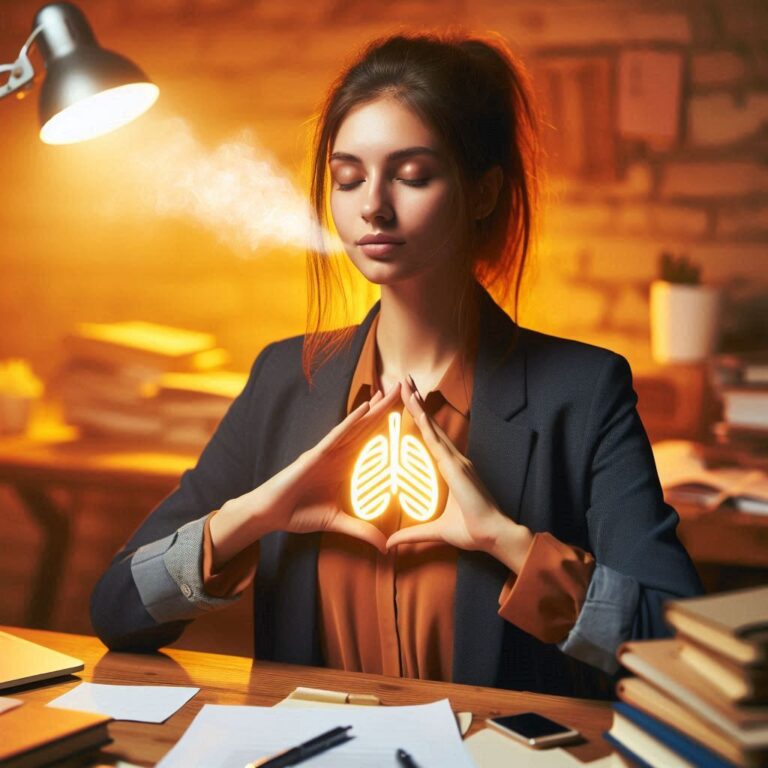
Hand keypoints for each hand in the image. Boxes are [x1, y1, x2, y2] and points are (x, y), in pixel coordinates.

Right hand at [211, 385, 400, 565]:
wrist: (271, 513)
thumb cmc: (299, 513)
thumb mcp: (338, 523)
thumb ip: (362, 530)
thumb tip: (384, 547)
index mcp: (346, 466)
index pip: (374, 442)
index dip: (391, 426)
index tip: (411, 413)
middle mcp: (339, 453)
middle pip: (369, 426)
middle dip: (387, 408)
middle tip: (407, 389)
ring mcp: (328, 451)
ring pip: (356, 425)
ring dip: (374, 407)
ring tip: (391, 390)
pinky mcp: (315, 453)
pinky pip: (337, 434)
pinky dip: (351, 421)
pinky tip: (365, 408)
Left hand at [385, 377, 532, 571]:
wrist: (493, 536)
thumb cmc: (472, 532)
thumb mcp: (434, 532)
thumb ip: (411, 535)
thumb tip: (389, 544)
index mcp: (452, 469)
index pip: (431, 438)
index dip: (420, 419)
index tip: (410, 402)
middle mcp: (455, 460)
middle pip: (431, 425)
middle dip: (417, 403)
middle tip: (405, 382)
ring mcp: (457, 461)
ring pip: (432, 427)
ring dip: (418, 406)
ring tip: (406, 385)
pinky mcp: (456, 467)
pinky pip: (437, 442)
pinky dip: (426, 424)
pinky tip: (416, 409)